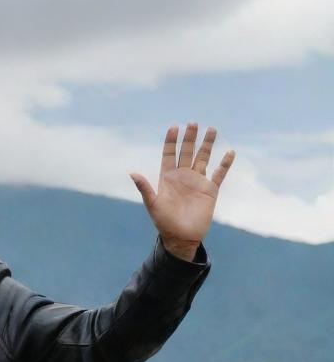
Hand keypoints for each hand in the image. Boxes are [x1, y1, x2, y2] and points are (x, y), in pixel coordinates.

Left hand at [130, 124, 235, 259]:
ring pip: (203, 158)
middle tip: (193, 123)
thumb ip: (144, 188)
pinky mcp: (210, 190)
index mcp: (168, 179)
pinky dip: (225, 164)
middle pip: (187, 153)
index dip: (171, 142)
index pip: (169, 155)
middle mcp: (183, 177)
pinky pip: (219, 174)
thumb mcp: (152, 205)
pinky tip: (229, 152)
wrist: (181, 238)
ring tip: (212, 129)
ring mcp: (197, 182)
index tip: (174, 127)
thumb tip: (132, 173)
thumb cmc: (164, 223)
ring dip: (207, 145)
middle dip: (190, 138)